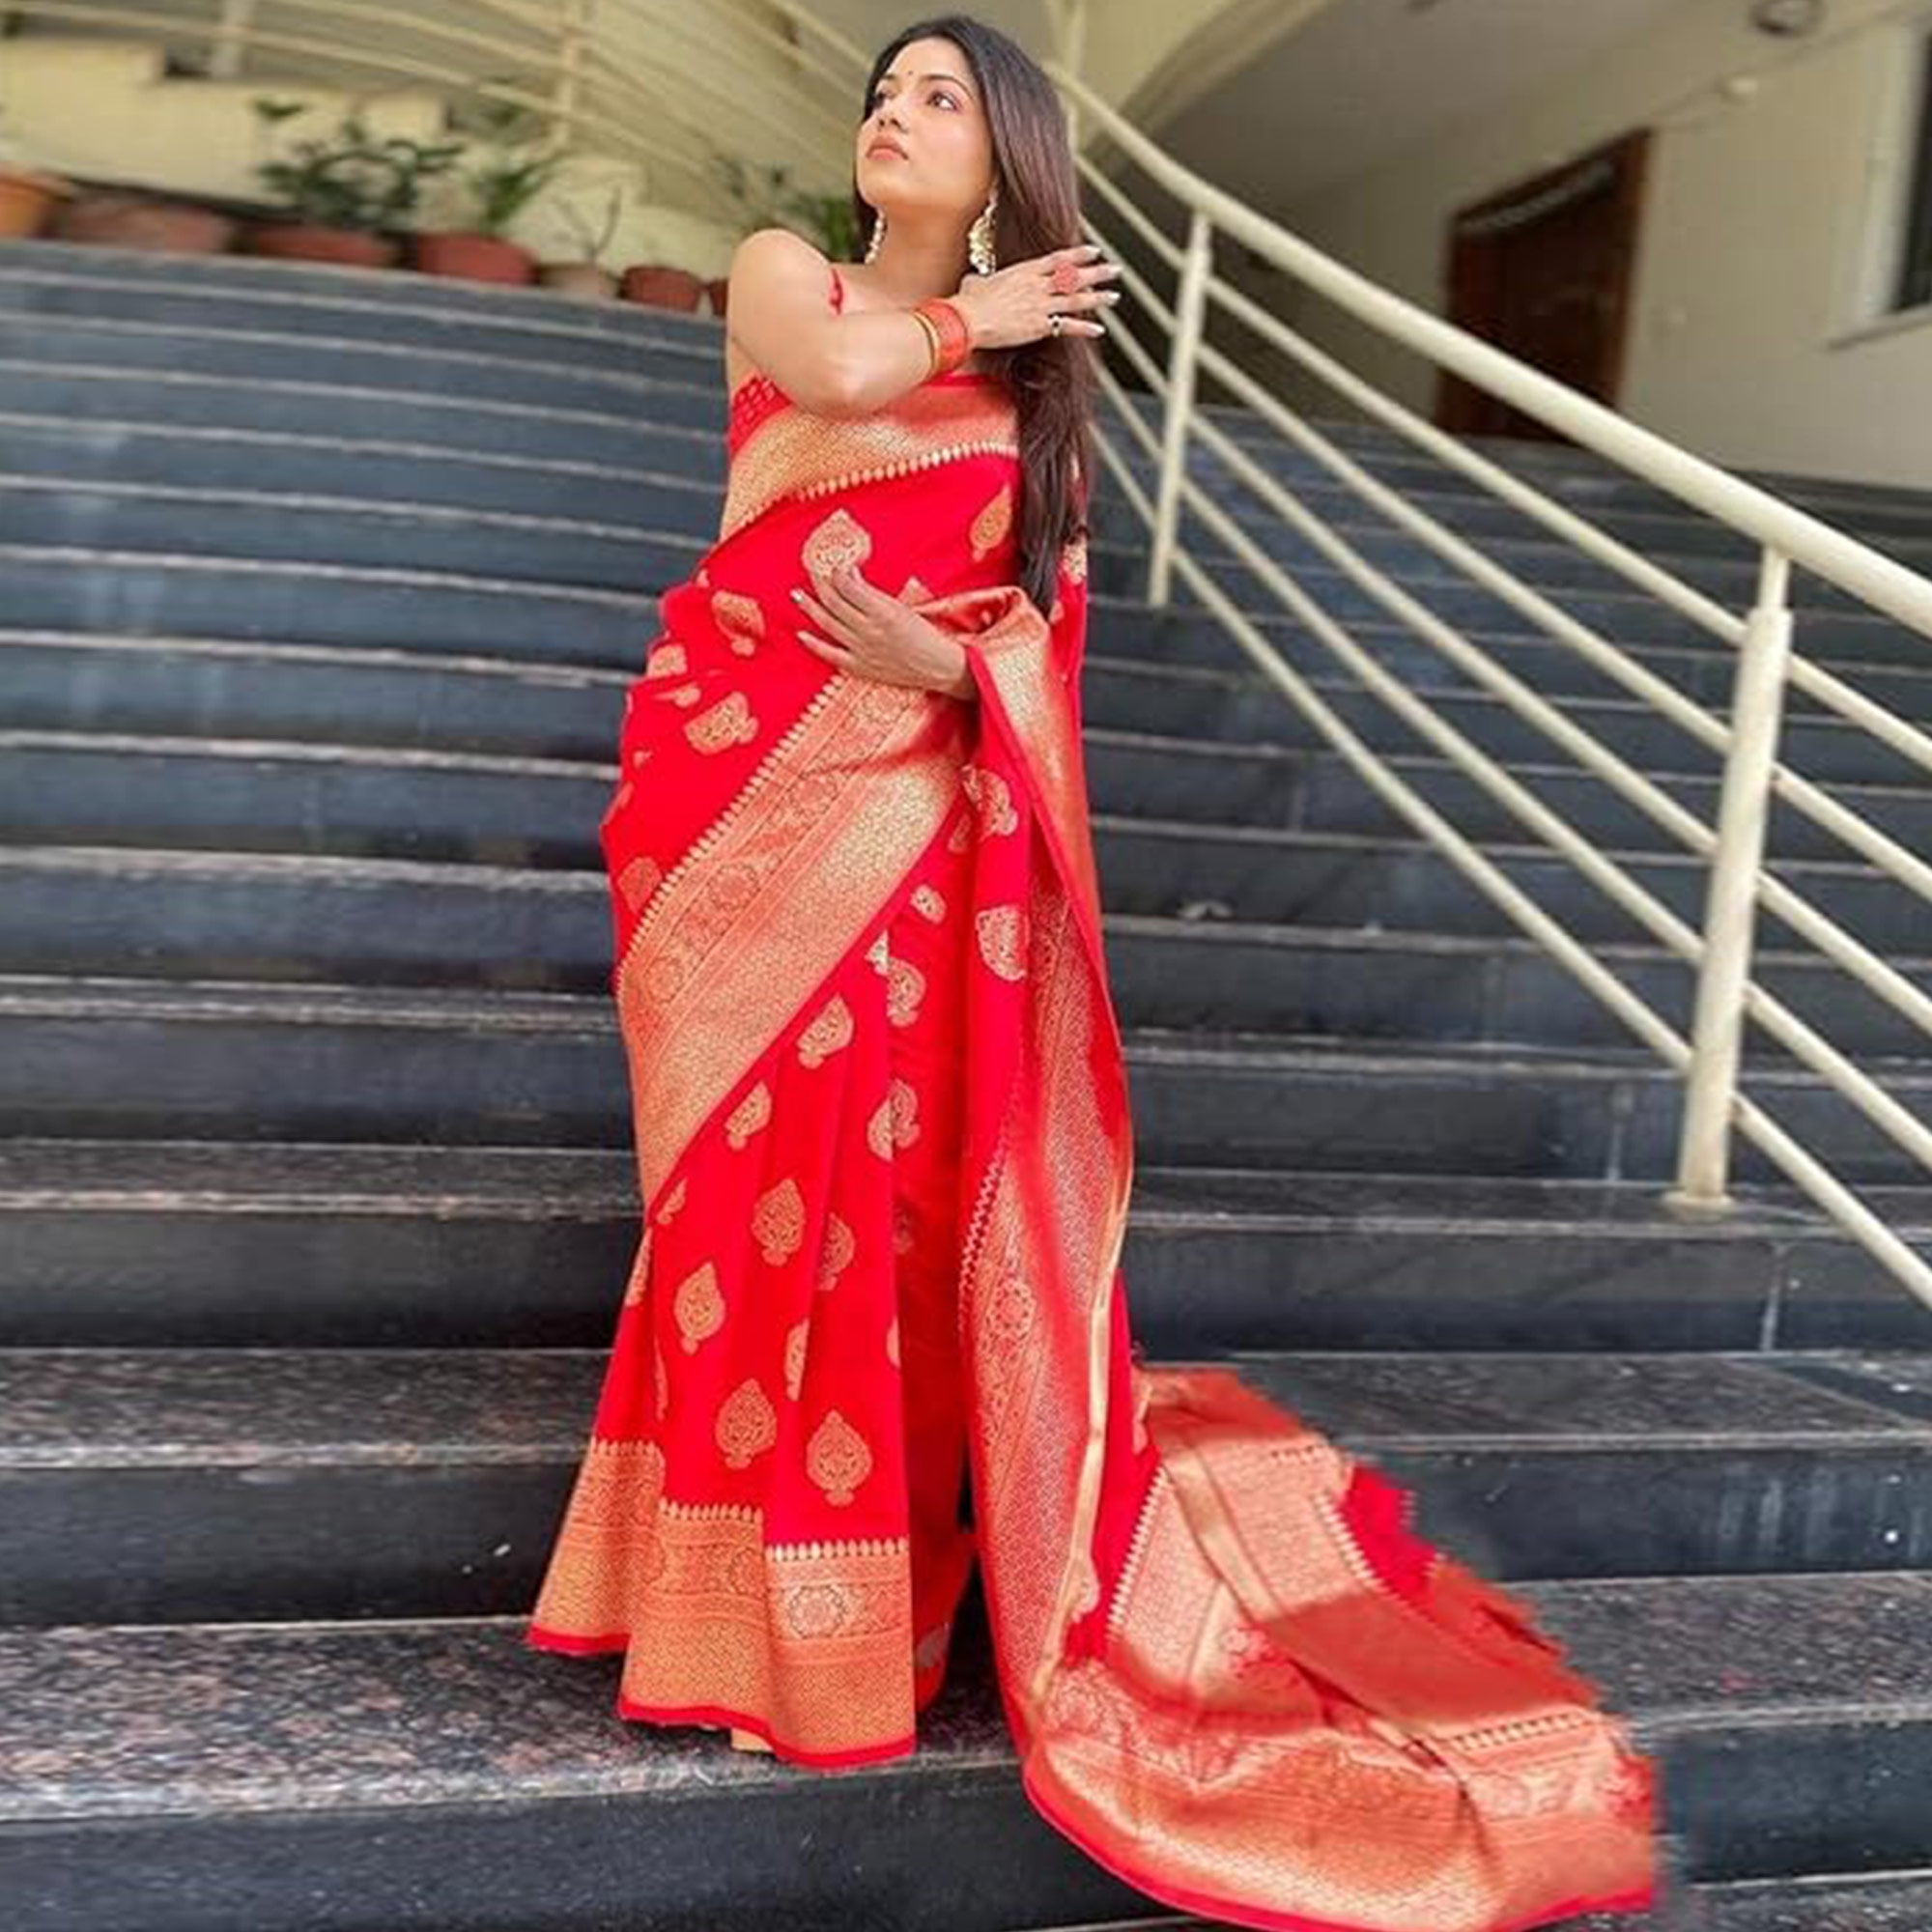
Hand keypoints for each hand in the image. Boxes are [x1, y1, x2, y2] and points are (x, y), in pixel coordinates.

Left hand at [790, 563, 975, 697]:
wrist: (939, 667)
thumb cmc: (926, 634)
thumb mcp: (904, 607)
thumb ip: (874, 595)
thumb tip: (851, 577)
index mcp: (884, 612)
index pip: (850, 587)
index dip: (837, 573)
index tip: (832, 563)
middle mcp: (870, 631)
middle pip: (835, 603)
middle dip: (820, 584)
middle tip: (810, 570)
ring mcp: (863, 650)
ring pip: (829, 625)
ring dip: (810, 608)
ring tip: (797, 594)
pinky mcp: (861, 668)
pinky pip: (831, 655)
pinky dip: (814, 645)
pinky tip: (801, 634)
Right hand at [947, 242, 1120, 351]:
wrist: (968, 319)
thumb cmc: (969, 303)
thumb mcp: (976, 282)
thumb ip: (983, 279)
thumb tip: (975, 280)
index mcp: (1024, 271)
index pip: (1058, 259)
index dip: (1078, 254)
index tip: (1094, 251)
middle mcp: (1037, 285)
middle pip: (1074, 276)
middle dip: (1097, 272)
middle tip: (1115, 270)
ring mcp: (1041, 305)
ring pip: (1077, 298)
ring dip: (1098, 297)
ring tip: (1114, 296)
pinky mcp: (1040, 326)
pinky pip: (1068, 326)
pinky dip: (1085, 328)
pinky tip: (1100, 329)